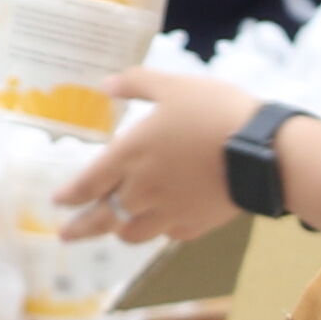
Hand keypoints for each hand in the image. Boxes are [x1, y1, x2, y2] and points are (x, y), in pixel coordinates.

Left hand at [52, 64, 262, 241]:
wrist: (262, 151)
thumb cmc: (215, 112)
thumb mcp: (173, 86)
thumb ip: (136, 84)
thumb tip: (105, 85)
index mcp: (129, 155)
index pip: (87, 184)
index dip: (70, 195)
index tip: (58, 202)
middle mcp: (141, 190)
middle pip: (102, 217)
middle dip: (81, 227)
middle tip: (66, 235)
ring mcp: (168, 212)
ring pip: (131, 232)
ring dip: (118, 230)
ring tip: (114, 229)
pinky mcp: (194, 225)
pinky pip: (166, 234)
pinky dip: (157, 230)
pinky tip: (160, 225)